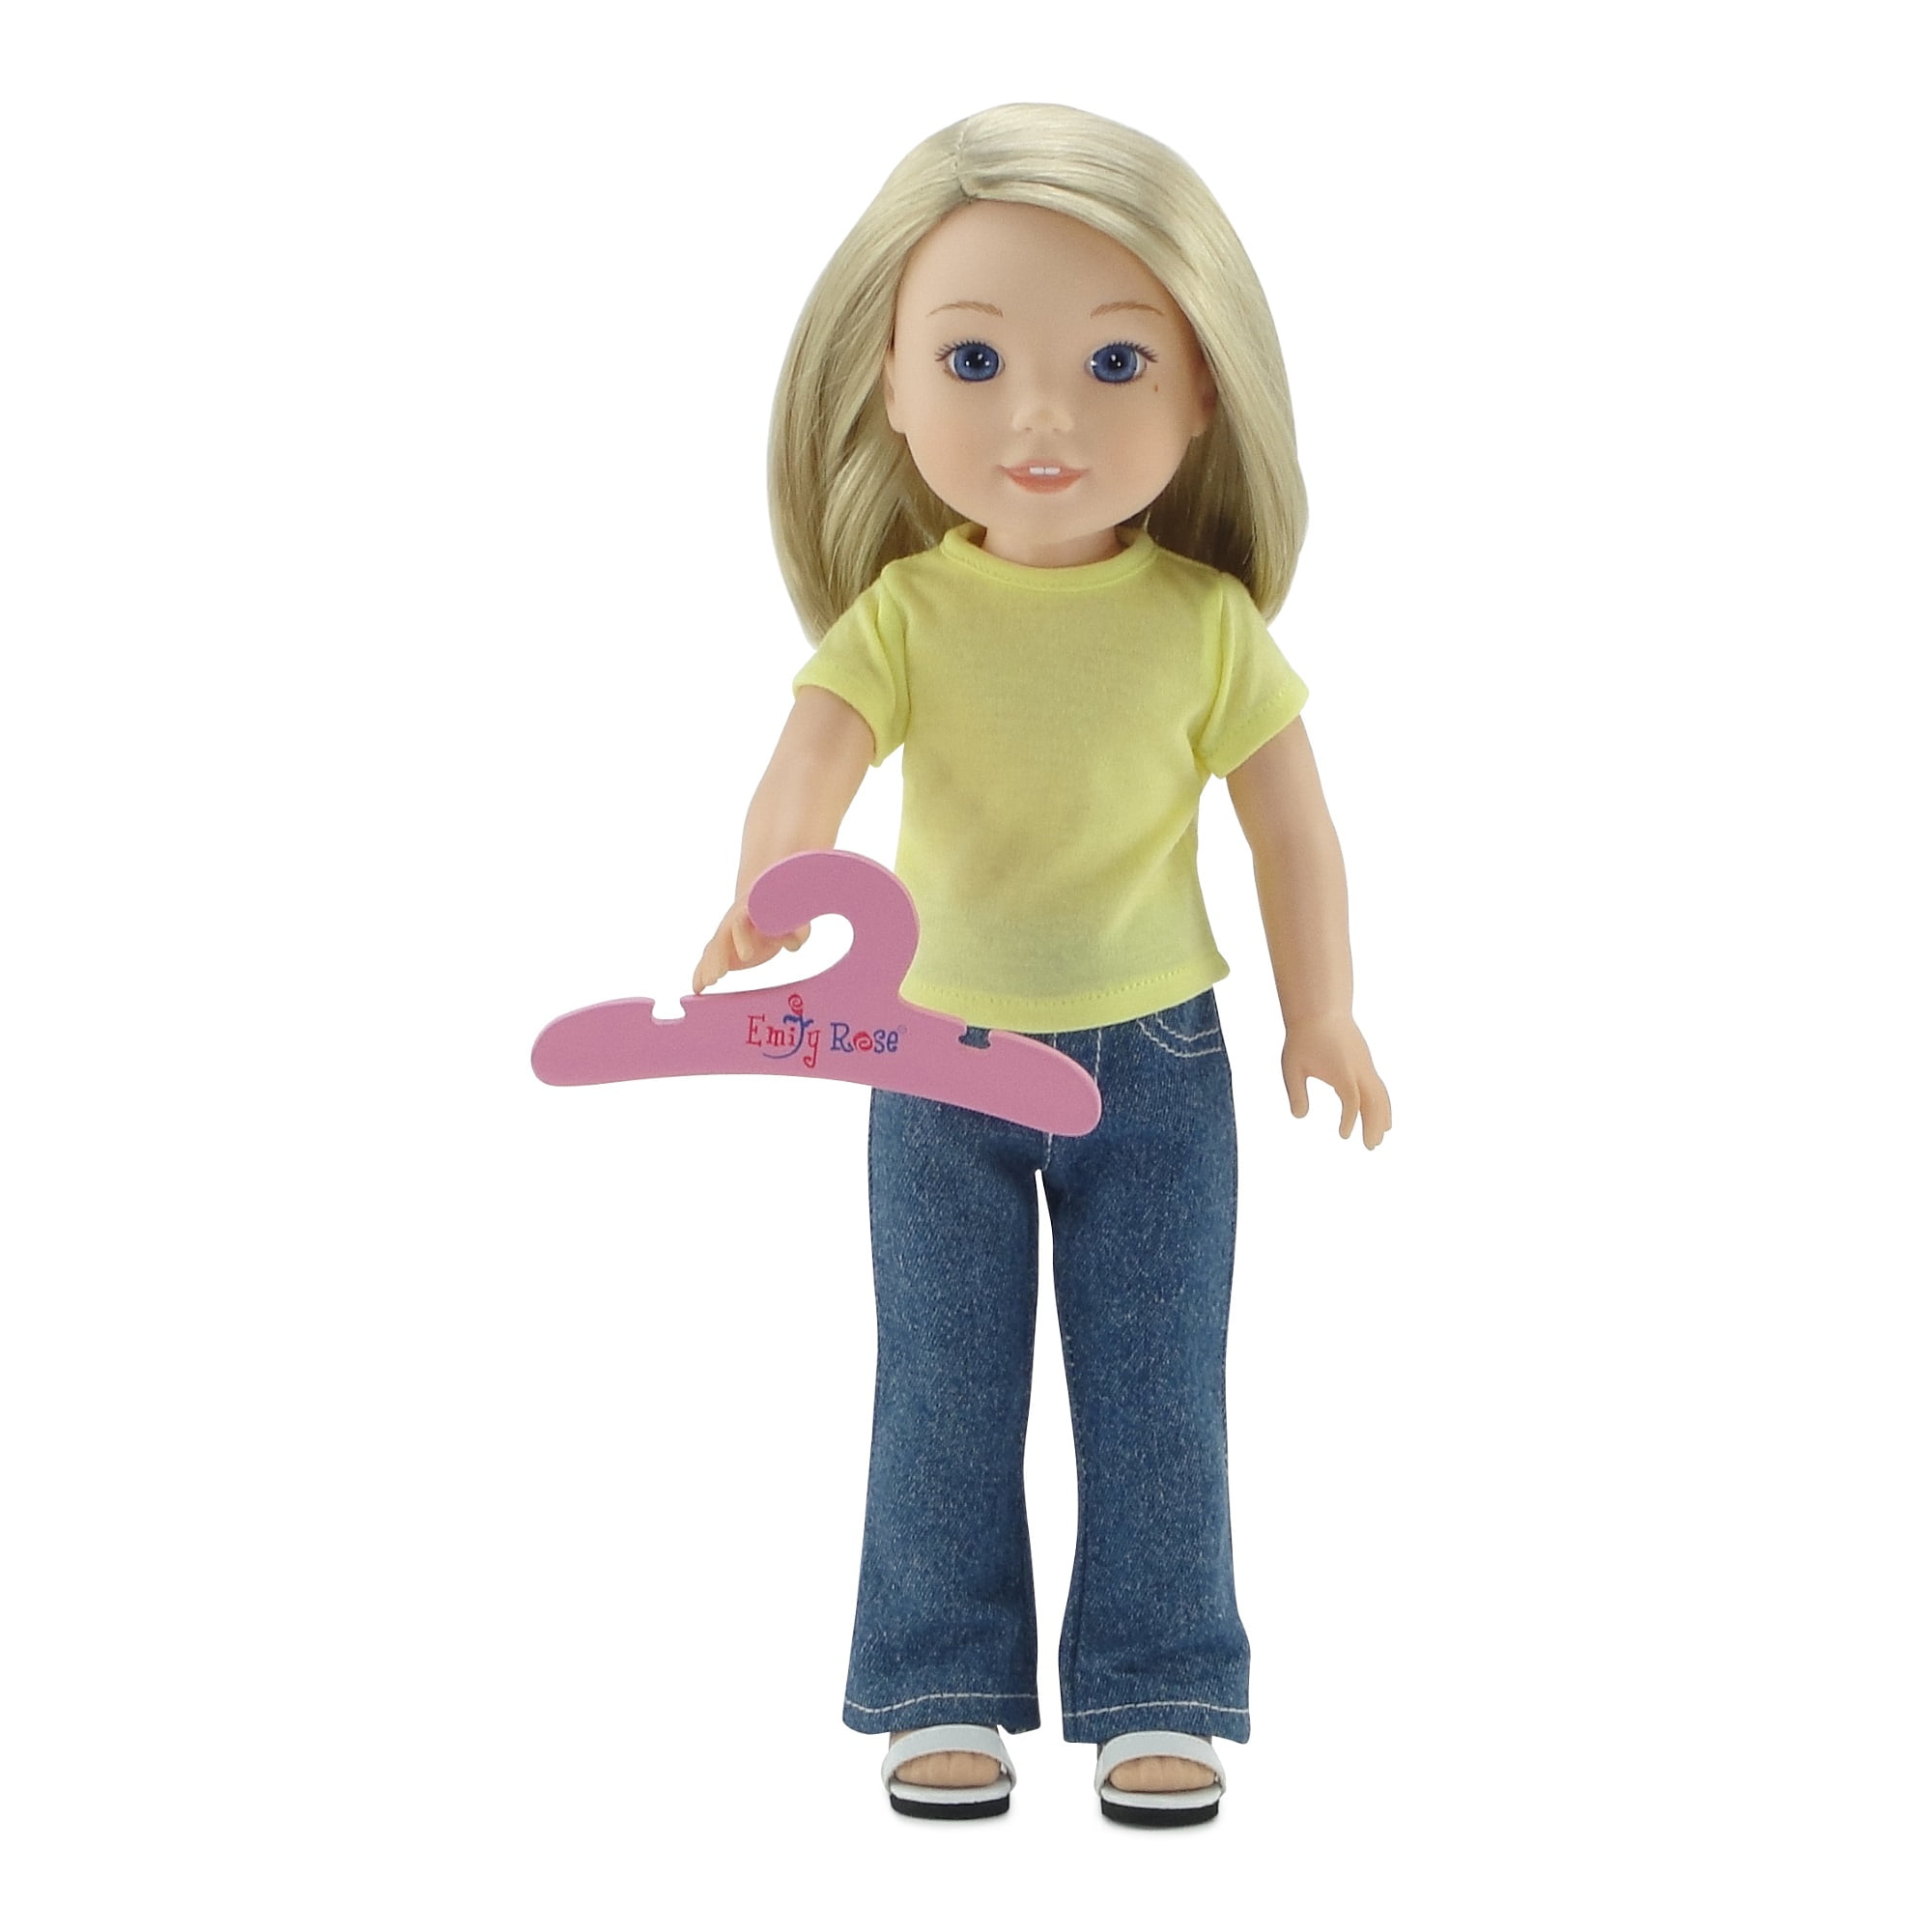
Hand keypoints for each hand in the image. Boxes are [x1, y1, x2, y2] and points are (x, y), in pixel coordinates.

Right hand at [692, 901, 808, 993]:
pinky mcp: (722, 948)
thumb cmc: (785, 915)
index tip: (746, 956)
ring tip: (706, 984)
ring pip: (713, 949)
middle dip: (719, 957)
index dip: (743, 939)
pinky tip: (697, 989)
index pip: (743, 923)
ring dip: (707, 967)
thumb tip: (792, 944)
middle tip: (717, 976)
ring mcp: (726, 934)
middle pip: (722, 937)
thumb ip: (796, 931)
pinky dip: (701, 973)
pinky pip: (708, 960)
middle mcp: (734, 921)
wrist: (768, 904)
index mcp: (751, 911)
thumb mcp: (795, 921)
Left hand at [1281, 1013, 1390, 1148]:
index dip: (1350, 1120)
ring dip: (1382, 1116)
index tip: (1344, 1136)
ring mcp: (1365, 1065)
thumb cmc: (1303, 1039)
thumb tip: (1300, 1116)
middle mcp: (1359, 1068)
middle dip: (1374, 1126)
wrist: (1320, 1010)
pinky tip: (1378, 1116)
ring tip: (1381, 1137)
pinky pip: (1378, 1087)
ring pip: (1381, 1094)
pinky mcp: (1365, 1062)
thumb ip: (1296, 1092)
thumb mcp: (1292, 1067)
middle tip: (1371, 1148)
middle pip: (1375, 1101)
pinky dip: (1381, 1103)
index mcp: (1342, 1070)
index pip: (1352, 1100)